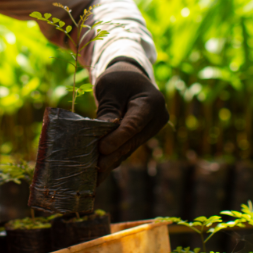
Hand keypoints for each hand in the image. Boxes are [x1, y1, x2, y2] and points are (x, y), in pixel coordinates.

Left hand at [94, 59, 167, 180]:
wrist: (130, 77)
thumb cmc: (118, 80)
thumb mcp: (110, 90)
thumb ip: (108, 111)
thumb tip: (101, 136)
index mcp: (152, 102)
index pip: (134, 124)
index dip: (118, 138)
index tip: (102, 149)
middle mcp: (157, 118)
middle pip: (133, 139)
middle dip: (113, 154)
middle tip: (96, 167)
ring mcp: (152, 129)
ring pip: (130, 147)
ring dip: (113, 160)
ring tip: (96, 175)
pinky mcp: (143, 136)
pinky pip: (128, 147)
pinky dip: (115, 157)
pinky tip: (101, 172)